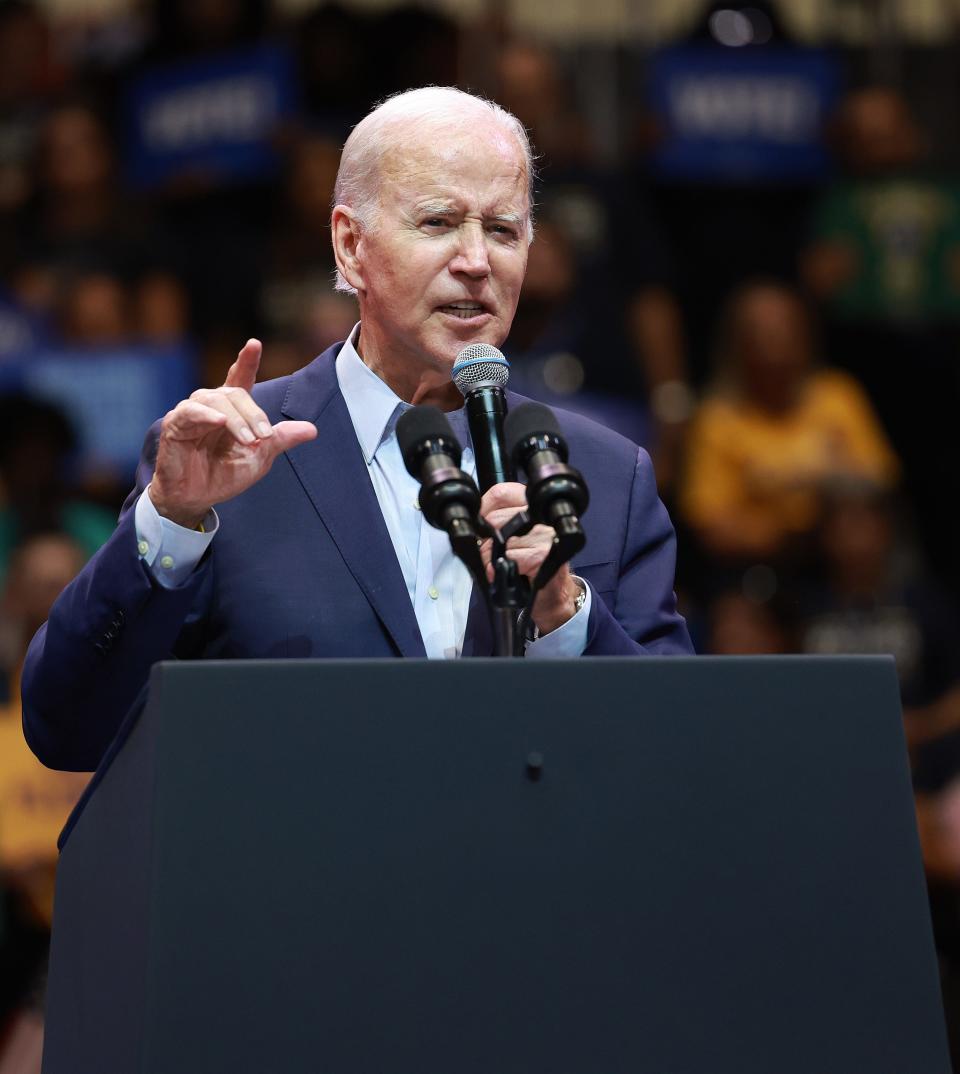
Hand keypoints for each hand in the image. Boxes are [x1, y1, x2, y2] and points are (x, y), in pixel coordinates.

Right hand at [149, 339, 317, 527]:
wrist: (197, 498)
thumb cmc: (224, 474)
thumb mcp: (260, 457)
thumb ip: (281, 439)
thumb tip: (313, 429)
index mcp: (231, 410)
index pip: (240, 378)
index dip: (246, 361)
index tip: (254, 344)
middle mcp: (211, 406)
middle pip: (235, 393)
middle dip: (254, 413)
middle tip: (264, 436)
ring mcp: (191, 412)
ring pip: (217, 399)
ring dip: (237, 420)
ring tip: (250, 440)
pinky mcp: (175, 425)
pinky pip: (191, 412)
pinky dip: (208, 415)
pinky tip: (220, 422)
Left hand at [479, 482, 582, 634]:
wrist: (554, 593)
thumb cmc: (532, 565)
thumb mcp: (516, 539)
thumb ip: (498, 524)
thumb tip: (474, 523)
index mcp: (534, 508)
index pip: (502, 493)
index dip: (484, 507)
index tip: (479, 523)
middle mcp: (541, 518)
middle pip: (496, 518)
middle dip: (485, 541)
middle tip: (489, 555)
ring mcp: (543, 536)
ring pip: (499, 540)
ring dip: (490, 558)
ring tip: (498, 566)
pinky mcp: (542, 555)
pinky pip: (508, 557)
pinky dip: (500, 569)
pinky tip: (508, 574)